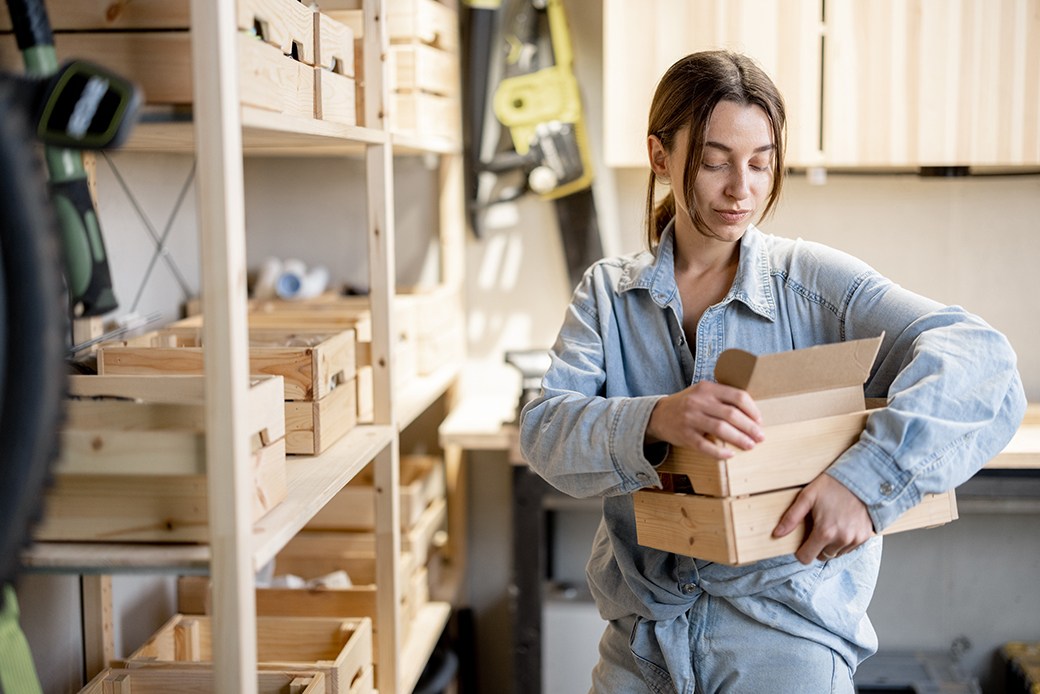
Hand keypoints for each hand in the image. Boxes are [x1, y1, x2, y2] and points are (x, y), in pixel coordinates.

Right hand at [645, 381, 763, 458]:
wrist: (658, 415)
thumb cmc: (687, 405)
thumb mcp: (702, 393)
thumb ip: (722, 397)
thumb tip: (752, 414)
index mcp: (707, 388)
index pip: (737, 396)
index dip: (752, 410)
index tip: (759, 421)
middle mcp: (698, 401)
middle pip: (731, 414)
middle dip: (750, 427)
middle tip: (760, 437)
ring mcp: (690, 418)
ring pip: (721, 429)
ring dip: (739, 439)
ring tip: (750, 445)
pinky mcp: (685, 435)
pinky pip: (705, 446)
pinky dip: (720, 452)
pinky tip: (730, 455)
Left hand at [773, 474, 874, 564]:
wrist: (862, 478)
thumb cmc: (833, 485)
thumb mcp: (807, 497)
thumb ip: (791, 517)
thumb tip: (777, 534)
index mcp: (825, 532)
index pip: (806, 558)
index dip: (801, 552)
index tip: (802, 543)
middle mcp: (841, 540)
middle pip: (822, 556)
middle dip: (817, 546)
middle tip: (818, 529)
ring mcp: (855, 540)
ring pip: (836, 553)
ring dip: (831, 545)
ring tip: (832, 525)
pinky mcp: (865, 537)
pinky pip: (850, 548)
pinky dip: (844, 542)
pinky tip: (843, 526)